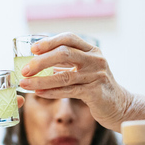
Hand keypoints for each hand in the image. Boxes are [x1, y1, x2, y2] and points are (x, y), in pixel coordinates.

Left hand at [18, 32, 133, 131]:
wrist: (120, 106)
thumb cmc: (96, 86)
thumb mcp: (84, 69)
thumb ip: (66, 63)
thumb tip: (37, 60)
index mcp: (92, 50)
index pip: (69, 38)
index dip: (49, 42)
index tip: (33, 49)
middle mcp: (96, 60)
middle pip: (65, 54)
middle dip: (41, 61)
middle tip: (25, 70)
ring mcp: (97, 76)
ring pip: (64, 76)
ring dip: (41, 80)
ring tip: (25, 84)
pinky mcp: (95, 93)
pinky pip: (68, 91)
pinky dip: (51, 92)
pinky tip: (38, 93)